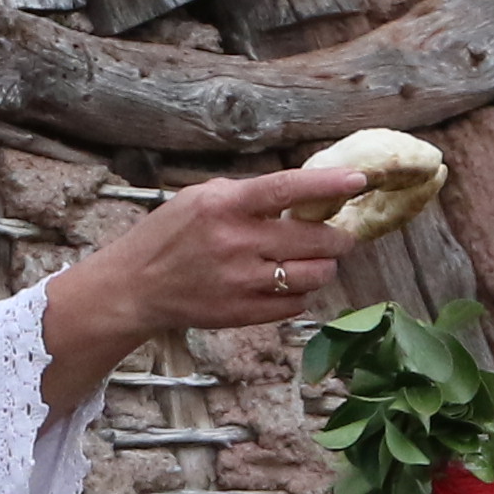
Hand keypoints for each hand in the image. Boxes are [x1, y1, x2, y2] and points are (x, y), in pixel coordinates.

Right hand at [37, 167, 365, 409]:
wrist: (134, 288)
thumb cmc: (168, 236)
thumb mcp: (200, 198)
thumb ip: (248, 195)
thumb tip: (303, 192)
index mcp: (223, 206)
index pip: (287, 189)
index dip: (328, 185)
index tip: (359, 180)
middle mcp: (235, 244)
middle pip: (313, 239)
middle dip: (338, 238)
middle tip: (342, 236)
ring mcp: (240, 282)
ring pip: (313, 275)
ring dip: (324, 267)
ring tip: (314, 261)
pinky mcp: (242, 313)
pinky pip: (295, 304)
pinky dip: (300, 293)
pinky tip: (284, 284)